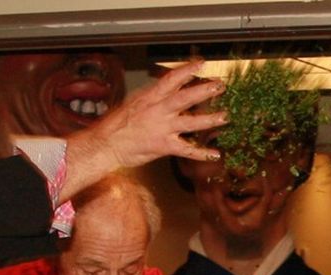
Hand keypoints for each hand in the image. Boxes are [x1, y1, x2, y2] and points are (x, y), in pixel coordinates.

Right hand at [61, 62, 225, 198]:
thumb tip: (162, 92)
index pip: (171, 79)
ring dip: (209, 119)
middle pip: (186, 97)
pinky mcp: (163, 145)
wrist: (106, 144)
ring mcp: (162, 128)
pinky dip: (202, 153)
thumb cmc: (116, 125)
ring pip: (191, 122)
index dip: (188, 70)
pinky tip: (215, 154)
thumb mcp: (132, 104)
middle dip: (205, 91)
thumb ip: (150, 98)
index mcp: (150, 97)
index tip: (201, 64)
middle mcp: (158, 110)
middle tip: (220, 86)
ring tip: (224, 116)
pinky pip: (187, 149)